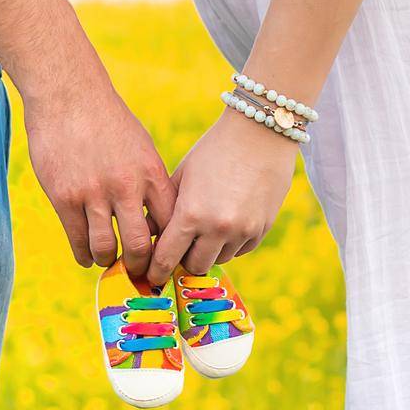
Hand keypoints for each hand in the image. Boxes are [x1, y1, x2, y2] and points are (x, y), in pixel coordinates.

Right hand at [23, 80, 176, 278]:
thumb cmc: (107, 119)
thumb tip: (157, 221)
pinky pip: (77, 241)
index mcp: (150, 172)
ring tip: (108, 261)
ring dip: (109, 262)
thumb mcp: (141, 146)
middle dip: (141, 267)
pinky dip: (84, 255)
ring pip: (106, 249)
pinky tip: (86, 255)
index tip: (165, 258)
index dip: (169, 247)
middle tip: (138, 273)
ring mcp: (92, 193)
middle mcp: (125, 186)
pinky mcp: (64, 196)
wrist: (67, 94)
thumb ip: (149, 182)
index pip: (170, 224)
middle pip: (141, 247)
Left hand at [145, 107, 295, 289]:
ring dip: (208, 250)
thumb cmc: (214, 149)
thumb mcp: (183, 175)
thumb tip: (147, 235)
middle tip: (179, 248)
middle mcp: (217, 228)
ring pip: (219, 259)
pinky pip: (240, 249)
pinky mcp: (262, 229)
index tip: (151, 275)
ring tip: (205, 227)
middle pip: (194, 266)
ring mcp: (243, 231)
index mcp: (191, 213)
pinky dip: (230, 242)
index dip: (156, 270)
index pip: (167, 258)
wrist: (260, 133)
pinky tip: (227, 219)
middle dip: (184, 259)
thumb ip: (163, 209)